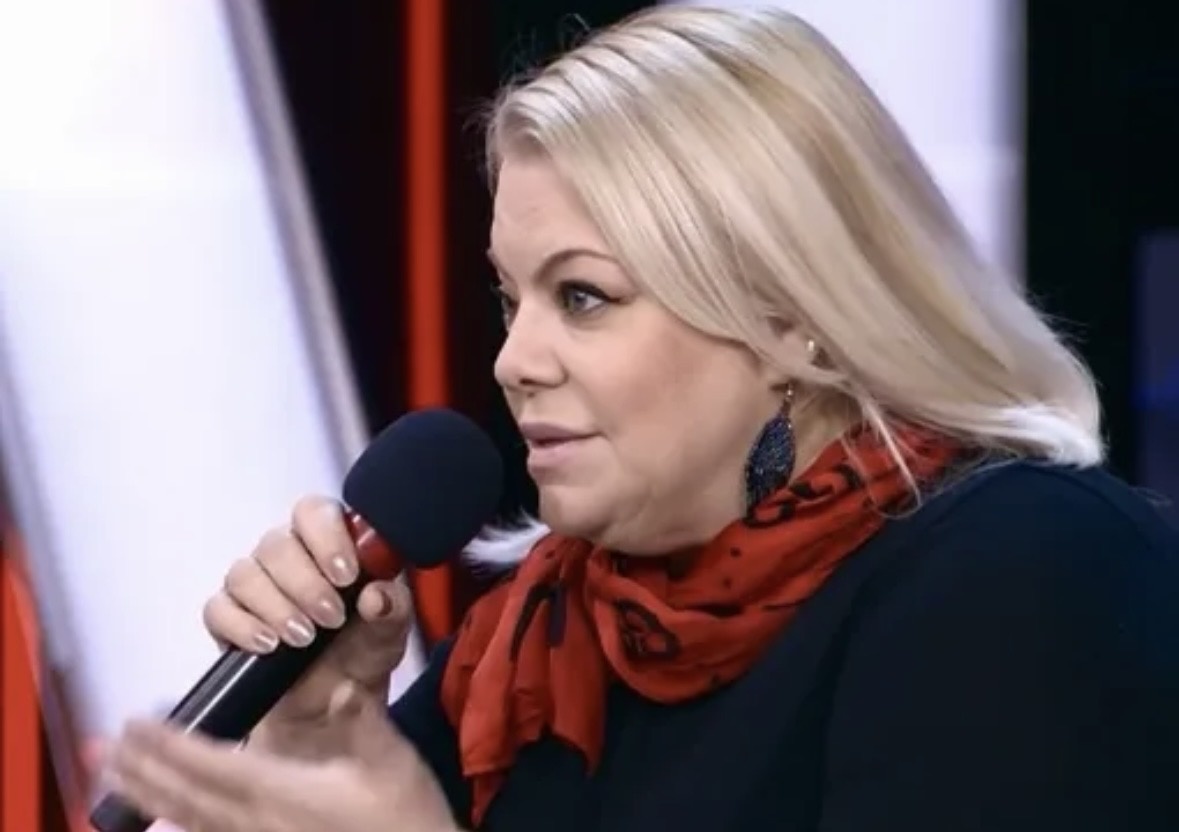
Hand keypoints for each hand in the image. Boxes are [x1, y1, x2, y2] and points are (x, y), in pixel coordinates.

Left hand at [106, 681, 459, 831]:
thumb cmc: (405, 816)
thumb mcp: (392, 760)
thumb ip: (361, 721)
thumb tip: (341, 686)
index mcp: (284, 794)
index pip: (212, 764)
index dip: (171, 743)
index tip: (136, 720)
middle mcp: (258, 825)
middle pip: (186, 796)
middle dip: (143, 768)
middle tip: (104, 744)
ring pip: (189, 822)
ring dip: (150, 795)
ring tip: (117, 774)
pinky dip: (179, 825)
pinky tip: (165, 818)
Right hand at [202, 495, 412, 756]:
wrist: (332, 704)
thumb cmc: (363, 652)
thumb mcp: (390, 633)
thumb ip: (391, 609)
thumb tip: (376, 595)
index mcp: (329, 543)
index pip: (315, 512)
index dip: (327, 536)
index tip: (346, 574)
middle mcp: (287, 556)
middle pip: (277, 544)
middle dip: (306, 584)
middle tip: (331, 618)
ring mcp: (254, 584)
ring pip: (245, 573)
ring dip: (277, 607)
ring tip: (304, 639)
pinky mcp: (227, 617)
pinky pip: (218, 609)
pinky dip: (243, 628)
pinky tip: (270, 646)